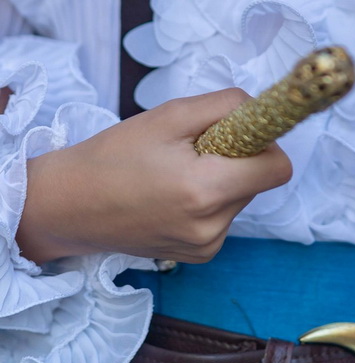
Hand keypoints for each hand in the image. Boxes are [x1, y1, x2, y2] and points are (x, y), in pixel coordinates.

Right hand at [16, 89, 292, 264]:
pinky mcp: (196, 256)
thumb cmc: (115, 155)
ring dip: (220, 178)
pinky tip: (171, 193)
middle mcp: (212, 227)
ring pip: (239, 197)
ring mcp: (204, 247)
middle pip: (257, 180)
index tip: (241, 130)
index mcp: (207, 192)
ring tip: (174, 171)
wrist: (68, 205)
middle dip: (237, 157)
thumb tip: (262, 110)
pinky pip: (222, 216)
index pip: (278, 169)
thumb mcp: (171, 115)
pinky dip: (207, 200)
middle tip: (192, 147)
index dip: (266, 142)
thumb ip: (226, 106)